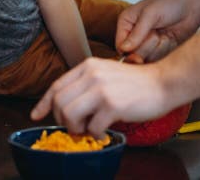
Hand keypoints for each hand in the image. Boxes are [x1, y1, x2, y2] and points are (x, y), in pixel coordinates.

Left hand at [30, 58, 171, 136]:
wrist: (162, 83)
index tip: (36, 114)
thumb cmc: (135, 82)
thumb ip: (86, 83)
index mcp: (87, 66)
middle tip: (73, 127)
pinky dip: (95, 133)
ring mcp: (101, 89)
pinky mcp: (112, 105)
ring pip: (70, 115)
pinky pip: (91, 127)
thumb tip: (67, 104)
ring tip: (87, 129)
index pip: (56, 86)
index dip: (44, 103)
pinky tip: (104, 130)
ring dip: (75, 128)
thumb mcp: (105, 73)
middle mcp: (91, 75)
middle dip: (61, 120)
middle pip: (59, 102)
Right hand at [115, 0, 199, 61]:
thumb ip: (137, 33)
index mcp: (126, 23)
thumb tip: (124, 49)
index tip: (138, 56)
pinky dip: (165, 50)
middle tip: (156, 33)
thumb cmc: (170, 3)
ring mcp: (148, 42)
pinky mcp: (160, 49)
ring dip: (158, 48)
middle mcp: (135, 34)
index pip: (120, 45)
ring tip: (164, 34)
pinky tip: (170, 38)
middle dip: (147, 46)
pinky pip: (159, 59)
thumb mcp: (150, 14)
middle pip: (132, 55)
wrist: (193, 6)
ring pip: (147, 58)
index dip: (128, 53)